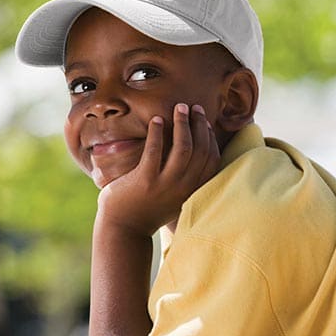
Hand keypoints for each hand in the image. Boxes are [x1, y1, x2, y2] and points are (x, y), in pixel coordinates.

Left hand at [97, 103, 220, 235]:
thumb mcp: (174, 196)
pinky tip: (156, 119)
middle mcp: (183, 187)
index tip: (204, 120)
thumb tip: (191, 149)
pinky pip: (154, 151)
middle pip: (200, 149)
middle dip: (199, 124)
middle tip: (193, 107)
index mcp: (193, 190)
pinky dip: (157, 132)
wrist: (124, 228)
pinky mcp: (145, 180)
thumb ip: (185, 178)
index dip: (210, 136)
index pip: (212, 159)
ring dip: (182, 123)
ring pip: (183, 148)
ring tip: (178, 107)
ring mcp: (165, 185)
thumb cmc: (148, 207)